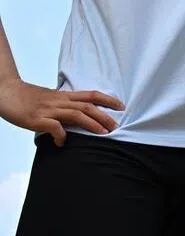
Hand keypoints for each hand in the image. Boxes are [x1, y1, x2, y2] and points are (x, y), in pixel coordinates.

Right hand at [0, 79, 122, 145]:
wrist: (6, 92)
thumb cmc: (28, 97)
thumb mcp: (50, 98)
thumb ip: (64, 104)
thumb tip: (77, 116)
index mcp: (64, 96)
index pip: (91, 95)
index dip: (108, 100)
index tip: (122, 106)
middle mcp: (59, 101)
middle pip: (88, 106)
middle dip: (105, 116)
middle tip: (117, 126)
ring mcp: (49, 110)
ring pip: (76, 114)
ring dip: (92, 124)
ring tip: (103, 134)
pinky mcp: (37, 119)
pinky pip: (54, 127)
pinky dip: (62, 135)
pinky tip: (63, 142)